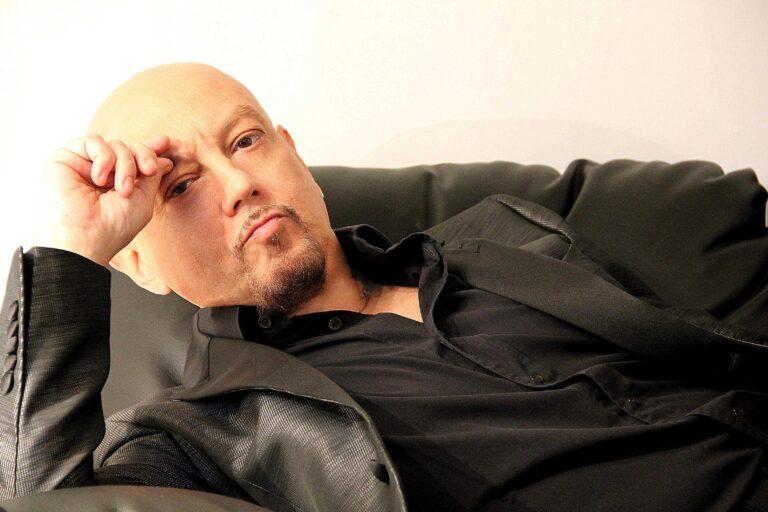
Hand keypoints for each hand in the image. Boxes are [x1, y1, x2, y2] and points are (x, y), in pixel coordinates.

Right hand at [31, 134, 174, 266]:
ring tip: (122, 189)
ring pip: (115, 144)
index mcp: (118, 184)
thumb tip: (163, 158)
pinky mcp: (65, 158)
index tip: (166, 143)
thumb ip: (152, 175)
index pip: (135, 159)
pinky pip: (93, 141)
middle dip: (144, 155)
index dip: (150, 149)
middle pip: (129, 147)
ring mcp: (83, 165)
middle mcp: (101, 173)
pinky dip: (104, 158)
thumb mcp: (143, 200)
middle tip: (148, 170)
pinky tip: (99, 179)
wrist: (83, 239)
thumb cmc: (113, 227)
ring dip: (125, 164)